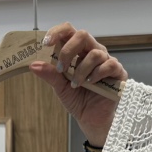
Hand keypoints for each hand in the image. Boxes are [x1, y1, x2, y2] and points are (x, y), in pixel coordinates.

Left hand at [30, 23, 126, 146]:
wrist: (91, 120)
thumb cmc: (78, 100)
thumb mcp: (60, 88)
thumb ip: (50, 75)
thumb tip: (33, 65)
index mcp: (78, 51)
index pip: (69, 31)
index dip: (57, 32)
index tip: (46, 43)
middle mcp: (92, 51)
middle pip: (82, 35)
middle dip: (68, 50)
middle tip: (61, 68)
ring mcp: (106, 60)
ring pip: (95, 53)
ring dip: (81, 70)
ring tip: (76, 85)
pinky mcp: (117, 72)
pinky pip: (109, 65)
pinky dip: (97, 74)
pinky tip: (90, 83)